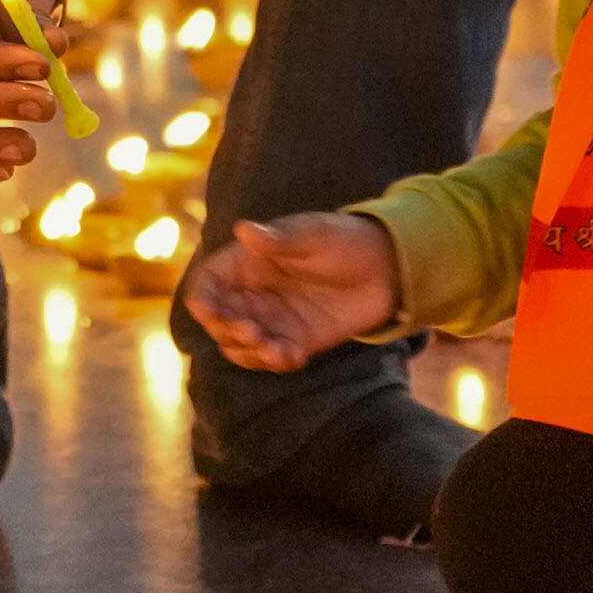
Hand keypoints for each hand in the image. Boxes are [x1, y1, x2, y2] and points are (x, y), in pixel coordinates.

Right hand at [180, 211, 399, 371]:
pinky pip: (271, 359)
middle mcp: (255, 294)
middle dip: (227, 331)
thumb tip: (244, 230)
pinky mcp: (295, 341)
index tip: (212, 312)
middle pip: (218, 321)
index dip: (203, 300)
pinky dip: (274, 363)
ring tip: (274, 350)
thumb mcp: (316, 235)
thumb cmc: (347, 240)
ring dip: (248, 353)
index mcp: (249, 263)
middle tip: (254, 332)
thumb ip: (280, 239)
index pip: (209, 284)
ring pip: (239, 346)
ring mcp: (273, 320)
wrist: (389, 268)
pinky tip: (294, 356)